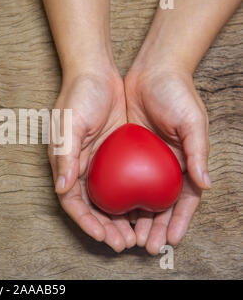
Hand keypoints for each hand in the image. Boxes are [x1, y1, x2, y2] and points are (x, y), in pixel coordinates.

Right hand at [48, 71, 135, 251]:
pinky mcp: (115, 155)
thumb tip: (62, 188)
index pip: (71, 201)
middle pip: (91, 206)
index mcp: (65, 164)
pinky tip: (144, 209)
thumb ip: (64, 156)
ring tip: (134, 234)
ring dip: (118, 219)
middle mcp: (80, 167)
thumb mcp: (69, 124)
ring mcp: (98, 162)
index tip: (101, 235)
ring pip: (108, 199)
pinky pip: (122, 183)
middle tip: (122, 243)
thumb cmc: (78, 96)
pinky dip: (129, 199)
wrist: (97, 72)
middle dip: (104, 227)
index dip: (84, 221)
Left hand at [124, 68, 210, 254]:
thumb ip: (198, 152)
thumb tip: (205, 184)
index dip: (179, 221)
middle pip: (160, 205)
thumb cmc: (177, 94)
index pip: (184, 200)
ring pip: (139, 198)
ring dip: (136, 219)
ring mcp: (143, 160)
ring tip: (128, 238)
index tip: (171, 241)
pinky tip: (112, 213)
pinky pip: (120, 179)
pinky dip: (119, 198)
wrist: (151, 71)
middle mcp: (164, 165)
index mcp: (184, 162)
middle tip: (146, 246)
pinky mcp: (123, 152)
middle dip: (155, 227)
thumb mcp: (192, 121)